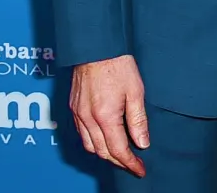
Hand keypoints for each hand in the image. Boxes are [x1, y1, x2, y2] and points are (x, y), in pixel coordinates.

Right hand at [70, 55, 148, 176]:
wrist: (97, 46)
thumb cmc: (119, 65)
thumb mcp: (136, 90)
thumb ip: (138, 119)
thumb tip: (142, 143)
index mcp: (105, 116)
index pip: (118, 149)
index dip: (129, 162)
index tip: (140, 170)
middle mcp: (88, 119)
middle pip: (102, 151)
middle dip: (118, 161)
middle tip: (132, 165)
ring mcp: (78, 114)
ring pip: (89, 146)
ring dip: (104, 154)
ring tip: (120, 155)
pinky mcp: (73, 107)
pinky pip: (81, 134)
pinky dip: (93, 142)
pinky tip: (103, 139)